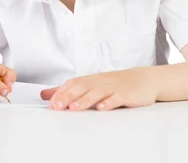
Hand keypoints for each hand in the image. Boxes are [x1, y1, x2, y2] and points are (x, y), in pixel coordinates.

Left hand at [40, 68, 158, 110]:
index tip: (51, 103)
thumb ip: (67, 90)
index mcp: (90, 80)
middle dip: (68, 97)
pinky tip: (102, 108)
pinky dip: (109, 102)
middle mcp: (99, 82)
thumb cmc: (114, 83)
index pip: (72, 84)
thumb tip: (45, 95)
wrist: (143, 79)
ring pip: (97, 93)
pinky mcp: (126, 94)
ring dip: (85, 100)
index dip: (61, 93)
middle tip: (58, 106)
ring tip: (75, 108)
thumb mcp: (90, 85)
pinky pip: (117, 98)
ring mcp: (113, 87)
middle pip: (82, 88)